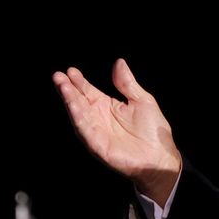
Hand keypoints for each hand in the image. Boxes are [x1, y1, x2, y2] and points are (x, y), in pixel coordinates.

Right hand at [54, 60, 181, 200]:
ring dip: (69, 100)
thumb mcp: (142, 100)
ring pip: (79, 113)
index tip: (71, 70)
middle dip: (68, 88)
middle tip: (58, 76)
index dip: (79, 81)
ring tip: (63, 86)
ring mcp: (96, 131)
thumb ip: (127, 83)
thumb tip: (119, 62)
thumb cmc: (152, 130)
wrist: (160, 156)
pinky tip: (73, 105)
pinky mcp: (97, 144)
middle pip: (79, 100)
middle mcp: (98, 117)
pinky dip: (78, 117)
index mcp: (108, 105)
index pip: (89, 91)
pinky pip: (85, 129)